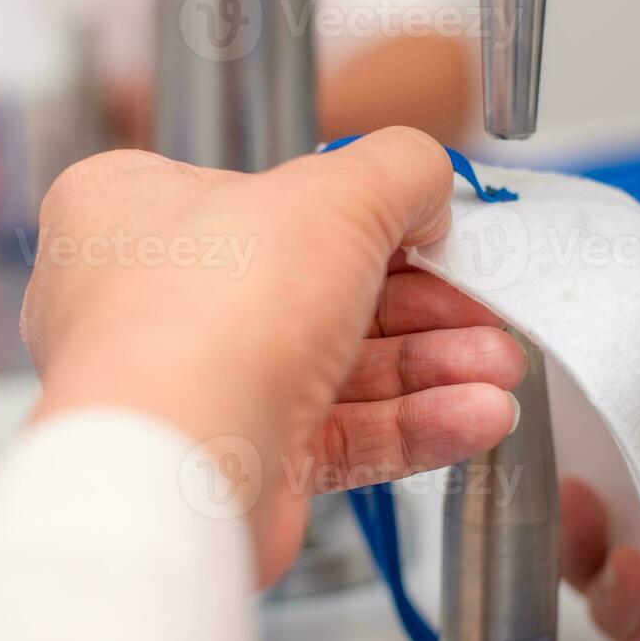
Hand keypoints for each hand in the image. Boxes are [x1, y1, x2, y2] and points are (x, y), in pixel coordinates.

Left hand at [22, 128, 524, 585]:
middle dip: (424, 303)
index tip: (432, 223)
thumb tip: (426, 183)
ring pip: (338, 367)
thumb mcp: (332, 196)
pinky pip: (338, 435)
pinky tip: (474, 415)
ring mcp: (201, 384)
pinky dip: (411, 425)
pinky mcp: (239, 459)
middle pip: (320, 286)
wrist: (172, 470)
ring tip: (498, 368)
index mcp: (141, 209)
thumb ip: (397, 170)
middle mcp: (162, 299)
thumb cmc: (209, 318)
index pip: (268, 194)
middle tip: (483, 307)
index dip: (360, 209)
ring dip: (430, 366)